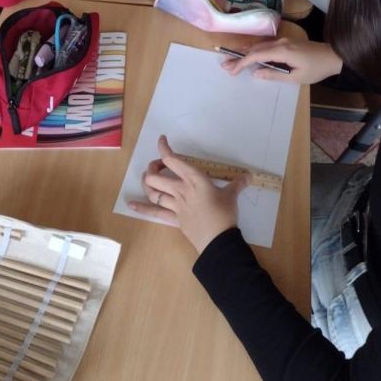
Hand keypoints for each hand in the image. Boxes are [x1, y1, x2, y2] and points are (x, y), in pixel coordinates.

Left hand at [129, 135, 247, 253]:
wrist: (218, 240)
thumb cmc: (224, 214)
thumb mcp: (232, 196)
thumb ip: (237, 184)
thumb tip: (249, 177)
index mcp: (194, 179)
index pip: (173, 160)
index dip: (163, 148)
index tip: (162, 140)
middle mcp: (180, 190)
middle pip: (156, 176)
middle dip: (153, 167)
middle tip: (160, 165)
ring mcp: (175, 205)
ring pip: (152, 192)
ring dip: (147, 183)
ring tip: (149, 178)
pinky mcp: (173, 219)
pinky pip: (154, 212)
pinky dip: (141, 208)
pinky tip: (131, 204)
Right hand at [221, 38, 342, 84]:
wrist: (333, 56)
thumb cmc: (316, 69)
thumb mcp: (295, 77)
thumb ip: (274, 75)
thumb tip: (255, 73)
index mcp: (282, 51)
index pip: (256, 55)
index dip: (242, 62)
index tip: (231, 70)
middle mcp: (280, 42)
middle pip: (254, 48)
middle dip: (239, 57)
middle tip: (224, 66)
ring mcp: (283, 40)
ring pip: (259, 45)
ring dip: (245, 53)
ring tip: (232, 61)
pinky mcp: (286, 42)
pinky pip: (265, 45)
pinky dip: (254, 50)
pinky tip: (248, 55)